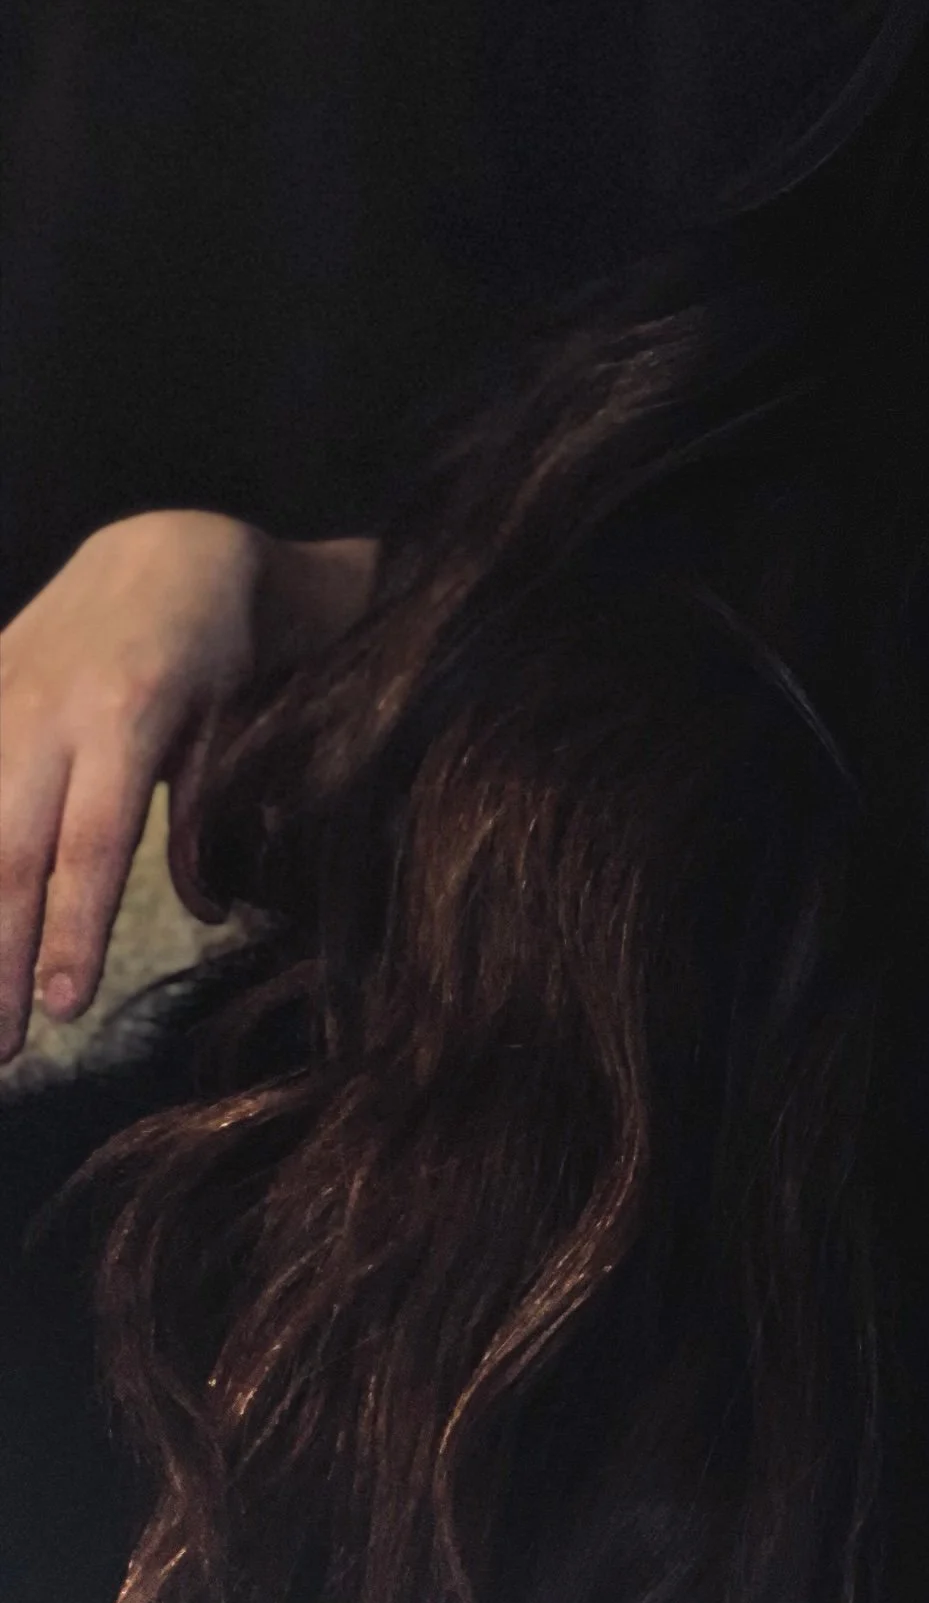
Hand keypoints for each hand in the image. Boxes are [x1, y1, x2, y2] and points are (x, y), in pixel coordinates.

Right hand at [0, 510, 265, 1059]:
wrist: (161, 552)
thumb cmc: (211, 652)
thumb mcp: (232, 724)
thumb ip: (208, 815)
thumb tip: (208, 913)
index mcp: (125, 719)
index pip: (90, 845)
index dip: (73, 929)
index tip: (63, 1008)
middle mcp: (45, 714)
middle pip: (12, 856)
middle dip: (0, 959)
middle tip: (2, 1050)